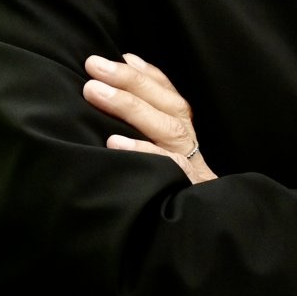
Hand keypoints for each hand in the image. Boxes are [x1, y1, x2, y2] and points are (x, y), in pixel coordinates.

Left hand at [84, 53, 216, 184]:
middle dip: (131, 81)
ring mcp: (191, 167)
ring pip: (168, 129)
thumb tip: (117, 86)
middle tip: (94, 65)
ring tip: (94, 91)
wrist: (203, 239)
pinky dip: (143, 151)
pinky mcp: (185, 187)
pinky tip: (114, 142)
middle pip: (170, 106)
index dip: (150, 75)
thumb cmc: (167, 187)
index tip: (123, 56)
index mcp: (184, 135)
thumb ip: (143, 125)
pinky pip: (167, 166)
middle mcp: (190, 145)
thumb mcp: (158, 154)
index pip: (171, 97)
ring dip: (131, 107)